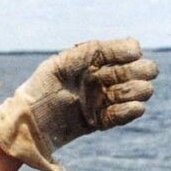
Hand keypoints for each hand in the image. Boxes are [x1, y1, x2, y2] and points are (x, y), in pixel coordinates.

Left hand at [0, 38, 157, 170]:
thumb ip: (89, 52)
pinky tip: (133, 107)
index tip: (133, 54)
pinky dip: (131, 111)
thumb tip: (128, 48)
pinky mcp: (100, 120)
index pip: (126, 49)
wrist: (28, 122)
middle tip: (136, 75)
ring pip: (136, 92)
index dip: (131, 51)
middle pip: (137, 70)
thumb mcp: (61, 64)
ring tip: (126, 94)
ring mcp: (102, 99)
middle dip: (141, 71)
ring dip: (137, 91)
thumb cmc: (40, 88)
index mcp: (92, 59)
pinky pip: (123, 115)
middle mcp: (101, 77)